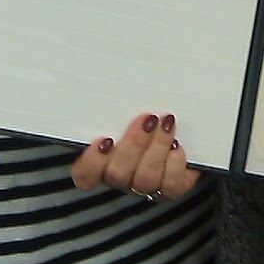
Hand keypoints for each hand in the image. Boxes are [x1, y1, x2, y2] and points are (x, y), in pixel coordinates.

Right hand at [71, 113, 200, 201]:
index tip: (106, 139)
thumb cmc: (143, 114)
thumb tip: (110, 76)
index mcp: (101, 161)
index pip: (84, 174)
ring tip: (166, 123)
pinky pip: (171, 185)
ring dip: (157, 147)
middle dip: (134, 145)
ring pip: (145, 179)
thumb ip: (114, 105)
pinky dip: (175, 163)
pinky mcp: (171, 187)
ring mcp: (145, 185)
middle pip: (117, 175)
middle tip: (147, 119)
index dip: (91, 162)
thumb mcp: (124, 107)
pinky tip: (177, 144)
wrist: (179, 127)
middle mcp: (121, 177)